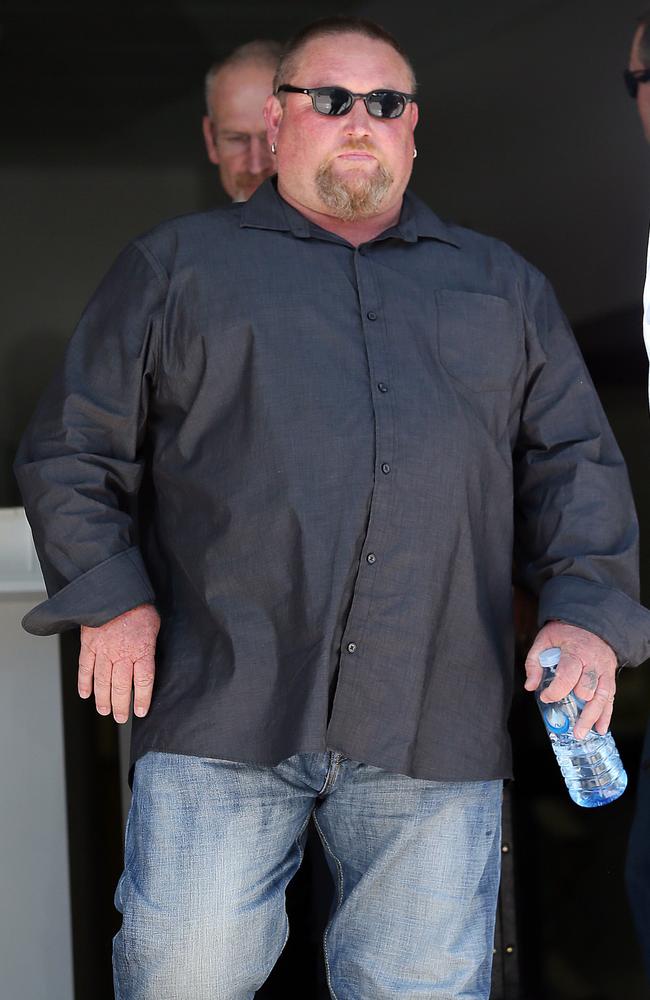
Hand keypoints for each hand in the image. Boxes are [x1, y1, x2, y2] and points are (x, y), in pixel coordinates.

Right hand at [78, 603, 159, 722]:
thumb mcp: (154, 626)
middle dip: (121, 706)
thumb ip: (150, 646)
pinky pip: (84, 668)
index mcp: (141, 650)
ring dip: (103, 699)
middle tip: (121, 717)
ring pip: (102, 681)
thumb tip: (149, 661)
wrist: (116, 590)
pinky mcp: (89, 644)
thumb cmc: (138, 607)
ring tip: (104, 711)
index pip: (143, 682)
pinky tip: (85, 694)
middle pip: (121, 687)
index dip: (142, 699)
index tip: (140, 711)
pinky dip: (84, 683)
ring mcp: (103, 650)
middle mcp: (122, 654)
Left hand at [524, 621, 616, 738]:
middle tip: (566, 722)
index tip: (545, 697)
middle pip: (587, 689)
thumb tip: (530, 686)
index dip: (556, 690)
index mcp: (575, 652)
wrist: (590, 623)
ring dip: (591, 717)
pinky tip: (600, 729)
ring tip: (581, 733)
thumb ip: (534, 662)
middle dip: (576, 706)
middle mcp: (593, 663)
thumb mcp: (544, 640)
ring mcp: (604, 671)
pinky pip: (610, 698)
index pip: (568, 675)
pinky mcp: (610, 677)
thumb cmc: (565, 633)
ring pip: (601, 697)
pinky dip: (606, 715)